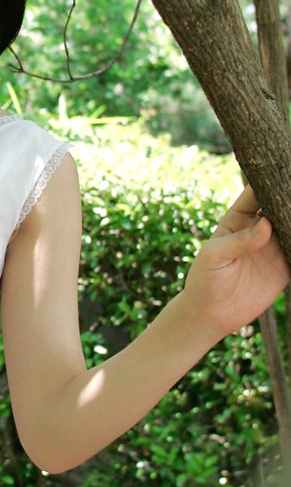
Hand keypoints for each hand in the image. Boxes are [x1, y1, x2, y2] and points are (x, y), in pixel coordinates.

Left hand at [182, 185, 289, 342]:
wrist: (210, 314)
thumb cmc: (204, 279)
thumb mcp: (214, 256)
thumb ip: (239, 240)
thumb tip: (266, 226)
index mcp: (238, 219)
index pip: (257, 194)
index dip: (270, 182)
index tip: (283, 172)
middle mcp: (259, 230)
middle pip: (280, 207)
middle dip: (290, 198)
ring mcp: (273, 248)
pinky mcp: (284, 267)